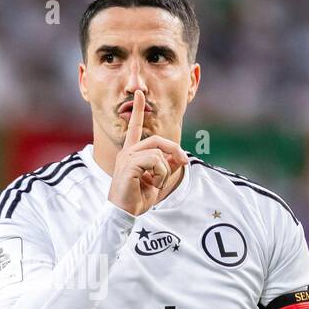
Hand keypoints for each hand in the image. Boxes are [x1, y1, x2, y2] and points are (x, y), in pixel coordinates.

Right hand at [107, 91, 187, 215]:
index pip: (134, 128)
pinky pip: (155, 162)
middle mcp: (127, 152)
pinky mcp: (129, 165)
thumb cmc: (136, 199)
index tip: (138, 94)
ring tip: (156, 184)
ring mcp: (127, 158)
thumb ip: (168, 166)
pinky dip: (160, 174)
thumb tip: (179, 156)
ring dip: (165, 170)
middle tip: (185, 162)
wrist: (123, 213)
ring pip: (158, 153)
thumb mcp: (158, 181)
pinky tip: (152, 184)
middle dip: (174, 149)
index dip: (137, 110)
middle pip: (157, 140)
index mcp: (131, 153)